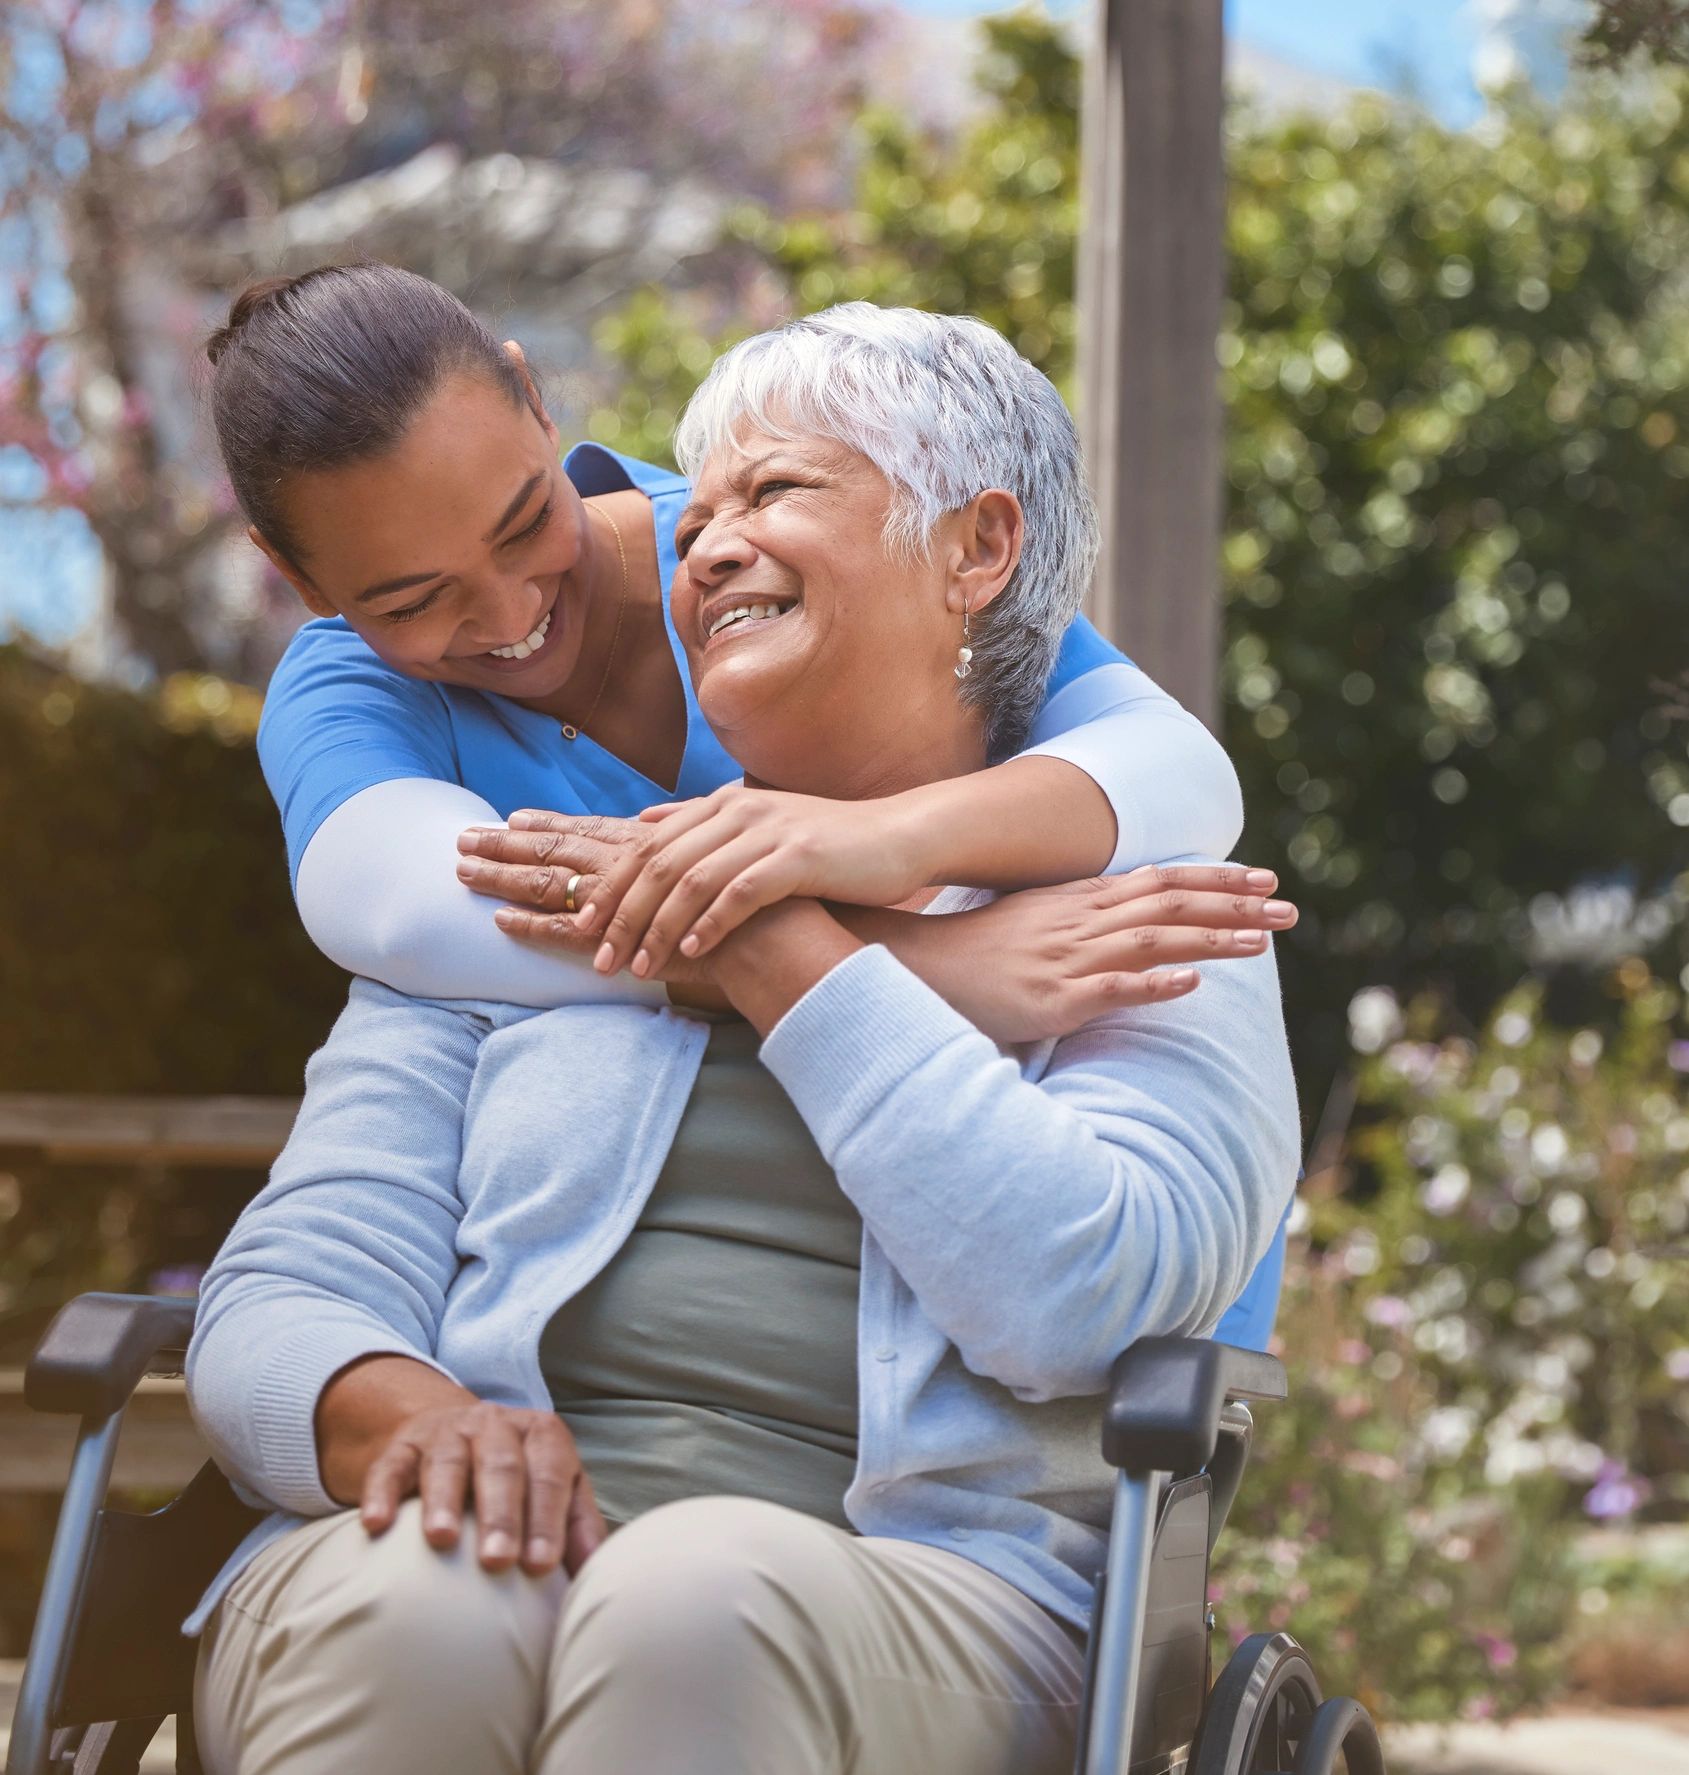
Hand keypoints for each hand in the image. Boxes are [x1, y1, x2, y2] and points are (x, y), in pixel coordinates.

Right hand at [359, 1395, 605, 1577]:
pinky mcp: (402, 1447)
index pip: (550, 1473)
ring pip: (447, 1462)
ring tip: (441, 1540)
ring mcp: (446, 1433)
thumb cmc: (518, 1475)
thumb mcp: (555, 1485)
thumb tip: (596, 1571)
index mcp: (540, 1434)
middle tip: (498, 1561)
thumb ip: (578, 1524)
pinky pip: (390, 1467)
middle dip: (501, 1514)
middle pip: (501, 1466)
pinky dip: (382, 1494)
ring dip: (444, 1500)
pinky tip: (376, 1524)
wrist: (455, 1429)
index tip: (542, 1565)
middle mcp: (495, 1425)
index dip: (547, 1518)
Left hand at [457, 788, 928, 979]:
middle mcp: (735, 811)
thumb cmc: (826, 845)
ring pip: (690, 880)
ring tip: (637, 967)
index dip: (607, 887)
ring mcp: (766, 832)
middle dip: (620, 913)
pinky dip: (709, 925)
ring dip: (657, 927)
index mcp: (719, 804)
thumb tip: (645, 821)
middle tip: (597, 957)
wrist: (897, 838)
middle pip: (657, 863)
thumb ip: (700, 825)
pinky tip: (691, 953)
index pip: (646, 846)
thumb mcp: (757, 828)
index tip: (578, 926)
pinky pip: (739, 893)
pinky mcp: (797, 857)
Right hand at [925, 863, 1297, 1043]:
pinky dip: (1154, 986)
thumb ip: (1085, 911)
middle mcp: (1081, 922)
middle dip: (1232, 905)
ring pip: (1153, 942)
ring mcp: (1068, 959)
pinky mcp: (1053, 999)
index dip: (1215, 880)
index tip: (1263, 879)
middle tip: (1288, 907)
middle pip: (1170, 904)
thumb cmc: (978, 950)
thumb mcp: (1037, 916)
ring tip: (1259, 943)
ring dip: (1209, 941)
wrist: (918, 967)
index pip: (1161, 880)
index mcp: (1080, 901)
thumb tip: (1134, 910)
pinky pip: (1110, 989)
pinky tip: (1191, 986)